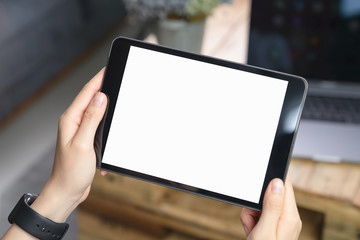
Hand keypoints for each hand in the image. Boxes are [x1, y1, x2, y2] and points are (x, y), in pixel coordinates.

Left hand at [30, 68, 107, 222]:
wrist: (67, 191)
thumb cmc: (71, 171)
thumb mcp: (84, 143)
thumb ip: (92, 119)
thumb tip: (100, 98)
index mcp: (71, 120)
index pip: (86, 93)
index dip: (98, 79)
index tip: (108, 68)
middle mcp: (74, 123)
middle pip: (91, 99)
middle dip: (104, 87)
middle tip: (116, 78)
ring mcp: (80, 131)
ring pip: (96, 111)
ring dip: (106, 105)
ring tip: (116, 94)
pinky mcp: (86, 139)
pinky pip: (98, 125)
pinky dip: (106, 123)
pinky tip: (111, 120)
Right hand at [240, 178, 301, 239]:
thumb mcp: (265, 229)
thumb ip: (271, 206)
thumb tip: (277, 182)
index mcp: (290, 216)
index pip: (285, 185)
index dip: (270, 182)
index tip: (257, 191)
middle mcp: (289, 217)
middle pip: (269, 195)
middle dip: (255, 206)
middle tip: (251, 221)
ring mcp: (283, 222)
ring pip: (262, 205)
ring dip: (252, 215)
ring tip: (251, 230)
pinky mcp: (275, 225)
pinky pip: (261, 214)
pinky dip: (253, 221)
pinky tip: (252, 231)